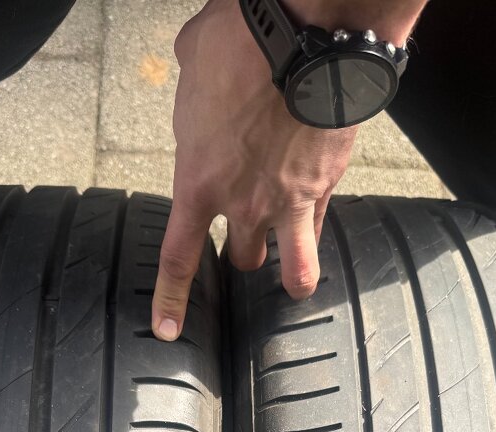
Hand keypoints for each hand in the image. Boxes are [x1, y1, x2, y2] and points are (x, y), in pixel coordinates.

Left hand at [152, 0, 359, 340]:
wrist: (308, 37)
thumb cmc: (244, 44)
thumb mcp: (194, 59)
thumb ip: (191, 90)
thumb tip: (194, 69)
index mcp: (200, 181)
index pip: (179, 259)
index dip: (172, 301)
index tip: (167, 330)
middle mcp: (246, 204)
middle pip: (242, 260)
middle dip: (241, 254)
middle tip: (244, 242)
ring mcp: (292, 202)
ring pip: (294, 268)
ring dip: (291, 272)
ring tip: (294, 277)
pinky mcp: (328, 185)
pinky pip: (322, 228)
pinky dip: (318, 230)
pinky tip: (318, 223)